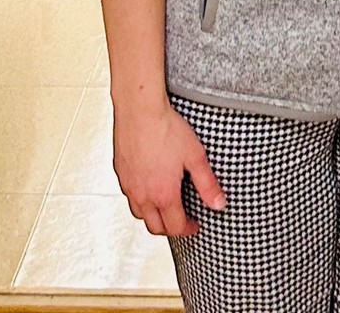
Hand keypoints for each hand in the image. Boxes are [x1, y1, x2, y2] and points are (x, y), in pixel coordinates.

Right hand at [112, 98, 226, 237]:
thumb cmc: (165, 128)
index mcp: (163, 194)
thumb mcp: (195, 156)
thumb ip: (207, 184)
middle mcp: (143, 195)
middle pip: (155, 227)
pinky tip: (147, 186)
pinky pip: (129, 195)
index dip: (187, 230)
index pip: (174, 227)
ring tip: (164, 207)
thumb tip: (219, 204)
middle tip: (181, 221)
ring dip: (152, 216)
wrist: (139, 110)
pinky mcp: (120, 172)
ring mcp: (128, 185)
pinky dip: (139, 199)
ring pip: (139, 213)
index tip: (195, 225)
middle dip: (170, 229)